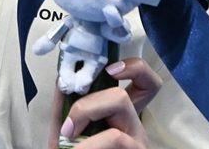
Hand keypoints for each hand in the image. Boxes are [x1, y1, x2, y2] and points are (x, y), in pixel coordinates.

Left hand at [48, 58, 163, 147]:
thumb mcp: (64, 134)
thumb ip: (64, 108)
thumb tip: (63, 79)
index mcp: (120, 117)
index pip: (145, 83)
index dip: (135, 68)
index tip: (110, 69)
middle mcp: (135, 127)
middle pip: (129, 91)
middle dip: (91, 99)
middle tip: (69, 123)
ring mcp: (138, 142)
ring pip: (121, 103)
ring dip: (86, 112)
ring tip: (68, 138)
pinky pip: (115, 138)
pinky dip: (89, 144)